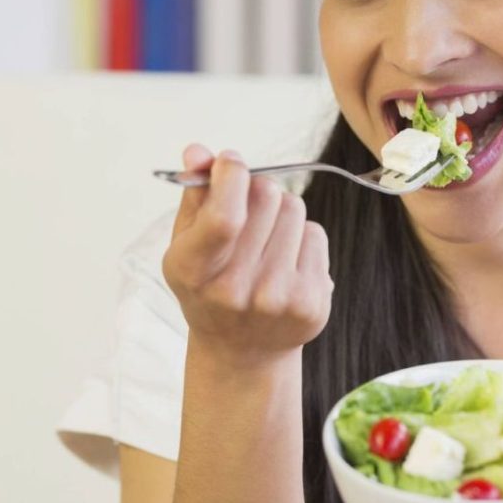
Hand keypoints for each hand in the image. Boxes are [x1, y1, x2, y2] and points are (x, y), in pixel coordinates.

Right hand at [162, 144, 333, 365]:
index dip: (231, 176)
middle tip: (248, 202)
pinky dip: (301, 236)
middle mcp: (236, 291)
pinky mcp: (312, 303)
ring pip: (294, 209)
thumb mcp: (187, 245)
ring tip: (265, 239)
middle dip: (257, 187)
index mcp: (194, 272)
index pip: (224, 216)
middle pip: (266, 198)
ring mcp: (278, 300)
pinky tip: (284, 260)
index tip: (230, 162)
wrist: (240, 352)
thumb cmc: (208, 287)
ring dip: (280, 211)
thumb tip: (199, 150)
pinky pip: (316, 234)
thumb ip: (194, 195)